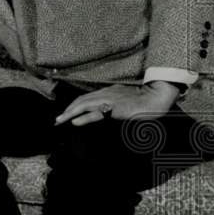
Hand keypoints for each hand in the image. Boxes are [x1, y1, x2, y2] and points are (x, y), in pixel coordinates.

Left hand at [54, 82, 179, 126]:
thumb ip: (112, 106)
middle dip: (67, 110)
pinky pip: (96, 113)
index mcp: (107, 92)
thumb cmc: (143, 101)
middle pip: (81, 100)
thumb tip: (104, 113)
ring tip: (60, 121)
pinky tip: (75, 121)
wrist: (156, 96)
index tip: (64, 114)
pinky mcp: (115, 108)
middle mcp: (105, 94)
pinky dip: (84, 117)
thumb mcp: (123, 101)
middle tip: (57, 120)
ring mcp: (109, 100)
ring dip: (70, 113)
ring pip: (84, 105)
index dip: (73, 106)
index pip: (85, 98)